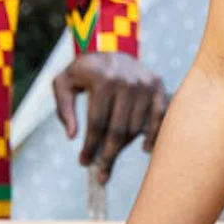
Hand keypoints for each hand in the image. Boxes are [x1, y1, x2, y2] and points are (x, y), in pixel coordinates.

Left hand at [53, 52, 166, 183]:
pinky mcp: (158, 86)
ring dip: (123, 147)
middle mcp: (127, 80)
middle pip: (118, 130)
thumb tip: (72, 136)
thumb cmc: (84, 72)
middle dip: (107, 156)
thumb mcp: (64, 82)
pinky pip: (159, 117)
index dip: (90, 147)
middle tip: (101, 175)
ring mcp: (145, 83)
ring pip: (136, 128)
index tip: (83, 163)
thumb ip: (63, 107)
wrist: (112, 49)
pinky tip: (144, 149)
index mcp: (103, 79)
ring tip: (111, 156)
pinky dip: (154, 135)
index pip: (97, 123)